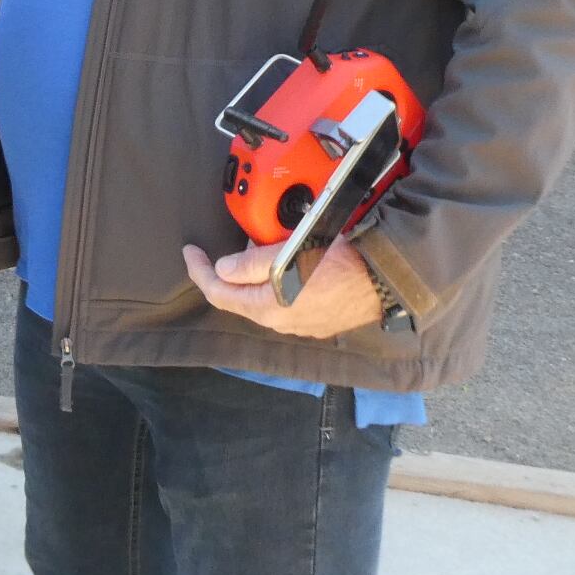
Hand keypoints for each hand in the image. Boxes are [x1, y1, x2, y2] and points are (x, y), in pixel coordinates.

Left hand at [183, 235, 385, 338]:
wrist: (385, 280)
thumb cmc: (339, 264)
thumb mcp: (289, 254)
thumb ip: (251, 264)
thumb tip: (222, 269)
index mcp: (266, 308)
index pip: (219, 293)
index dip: (200, 272)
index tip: (190, 252)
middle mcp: (279, 322)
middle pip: (239, 300)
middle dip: (224, 276)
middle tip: (219, 251)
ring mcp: (299, 324)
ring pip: (262, 302)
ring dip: (251, 280)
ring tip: (251, 253)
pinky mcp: (316, 319)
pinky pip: (283, 303)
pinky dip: (273, 286)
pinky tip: (281, 267)